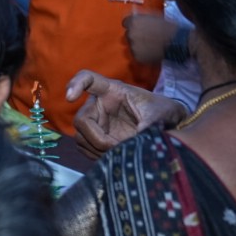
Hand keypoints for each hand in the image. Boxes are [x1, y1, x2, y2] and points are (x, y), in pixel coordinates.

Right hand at [66, 70, 187, 160]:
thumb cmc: (161, 111)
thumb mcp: (160, 115)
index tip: (70, 97)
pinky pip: (85, 148)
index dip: (75, 84)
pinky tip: (114, 157)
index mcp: (112, 91)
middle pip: (81, 119)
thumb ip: (150, 125)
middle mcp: (98, 105)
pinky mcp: (95, 137)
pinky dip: (97, 156)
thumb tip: (138, 141)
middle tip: (116, 147)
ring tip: (120, 153)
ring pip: (80, 137)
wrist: (166, 124)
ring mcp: (95, 122)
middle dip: (96, 138)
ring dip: (97, 149)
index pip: (88, 79)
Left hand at [123, 14, 176, 64]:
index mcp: (134, 22)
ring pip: (131, 45)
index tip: (137, 27)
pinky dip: (141, 54)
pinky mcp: (137, 57)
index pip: (125, 23)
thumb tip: (135, 19)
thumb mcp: (153, 17)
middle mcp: (130, 34)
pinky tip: (150, 52)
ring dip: (137, 45)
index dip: (132, 25)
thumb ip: (142, 18)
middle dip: (135, 35)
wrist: (176, 41)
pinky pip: (136, 55)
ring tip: (149, 46)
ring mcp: (133, 46)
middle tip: (145, 37)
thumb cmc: (167, 27)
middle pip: (128, 34)